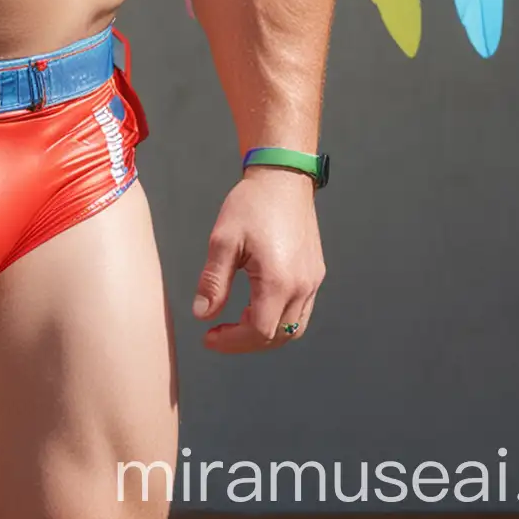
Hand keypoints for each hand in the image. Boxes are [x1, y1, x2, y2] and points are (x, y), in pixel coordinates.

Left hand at [192, 166, 324, 352]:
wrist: (283, 177)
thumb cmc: (251, 204)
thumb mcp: (223, 240)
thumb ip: (213, 281)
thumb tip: (201, 314)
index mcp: (278, 281)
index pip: (259, 331)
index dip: (232, 341)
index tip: (208, 336)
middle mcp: (302, 287)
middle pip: (278, 336)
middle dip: (246, 341)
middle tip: (218, 333)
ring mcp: (313, 281)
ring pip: (293, 328)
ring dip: (265, 334)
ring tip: (236, 322)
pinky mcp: (316, 273)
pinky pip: (301, 311)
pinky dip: (280, 319)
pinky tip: (257, 306)